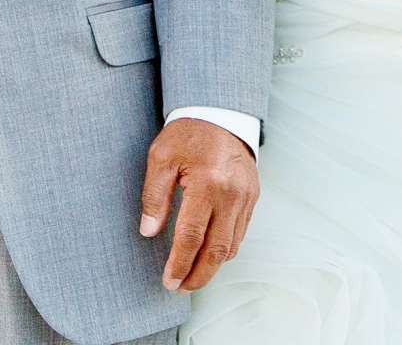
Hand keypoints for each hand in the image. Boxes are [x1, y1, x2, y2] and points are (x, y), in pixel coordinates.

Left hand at [138, 116, 257, 292]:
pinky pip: (240, 233)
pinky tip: (209, 255)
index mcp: (207, 183)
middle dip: (198, 275)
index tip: (168, 280)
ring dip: (213, 267)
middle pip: (217, 250)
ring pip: (232, 245)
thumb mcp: (160, 158)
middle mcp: (231, 194)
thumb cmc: (186, 134)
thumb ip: (154, 196)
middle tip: (181, 288)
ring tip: (192, 276)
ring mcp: (246, 197)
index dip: (179, 263)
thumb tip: (149, 231)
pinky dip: (225, 249)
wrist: (220, 113)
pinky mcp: (253, 197)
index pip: (192, 236)